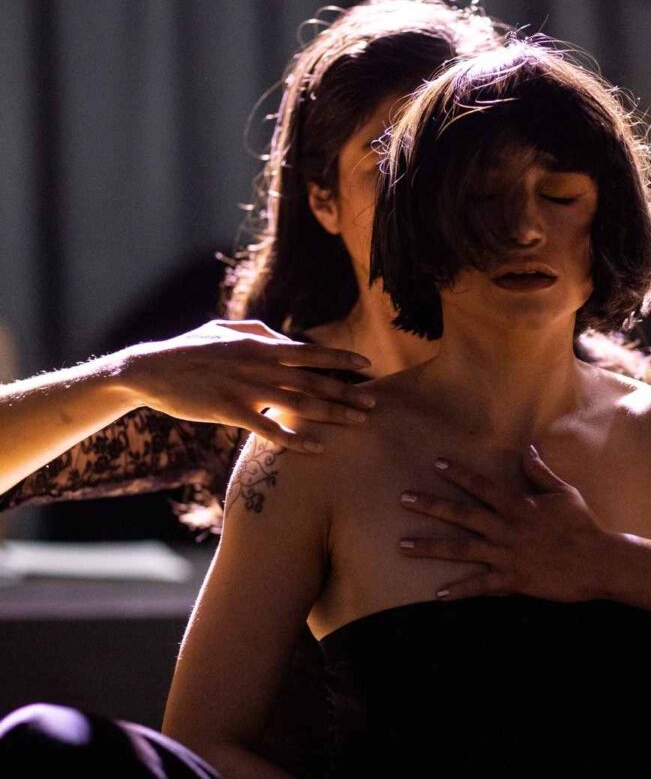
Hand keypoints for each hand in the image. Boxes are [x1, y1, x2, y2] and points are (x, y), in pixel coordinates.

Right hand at [122, 320, 374, 451]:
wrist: (149, 371)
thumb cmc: (189, 349)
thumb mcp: (224, 330)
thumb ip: (259, 332)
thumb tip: (286, 339)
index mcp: (259, 344)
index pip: (310, 352)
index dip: (341, 360)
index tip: (367, 366)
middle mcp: (258, 365)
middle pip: (313, 381)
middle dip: (347, 393)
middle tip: (374, 405)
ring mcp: (245, 389)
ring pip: (298, 404)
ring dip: (331, 414)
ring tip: (357, 424)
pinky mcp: (229, 411)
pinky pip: (269, 429)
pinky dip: (294, 439)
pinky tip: (316, 448)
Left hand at [398, 446, 606, 601]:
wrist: (598, 562)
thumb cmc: (582, 525)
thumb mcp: (563, 493)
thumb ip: (540, 472)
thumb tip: (527, 449)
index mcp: (518, 505)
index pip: (481, 485)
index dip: (458, 474)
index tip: (436, 465)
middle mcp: (506, 528)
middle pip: (461, 514)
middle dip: (431, 505)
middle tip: (404, 499)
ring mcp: (507, 555)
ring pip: (461, 549)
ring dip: (430, 547)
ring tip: (403, 546)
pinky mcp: (512, 580)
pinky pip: (480, 586)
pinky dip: (459, 590)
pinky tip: (438, 594)